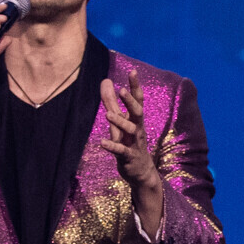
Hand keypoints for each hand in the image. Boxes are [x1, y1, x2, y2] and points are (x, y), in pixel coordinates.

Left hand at [101, 76, 165, 240]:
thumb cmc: (129, 143)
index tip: (133, 71)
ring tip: (107, 114)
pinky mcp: (129, 157)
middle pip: (138, 112)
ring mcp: (135, 143)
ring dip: (120, 122)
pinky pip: (121, 151)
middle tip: (122, 90)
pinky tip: (102, 143)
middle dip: (130, 101)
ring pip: (131, 130)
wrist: (141, 172)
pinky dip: (112, 146)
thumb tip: (106, 81)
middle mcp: (138, 129)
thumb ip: (111, 102)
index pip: (138, 100)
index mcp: (136, 120)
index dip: (135, 86)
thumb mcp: (119, 123)